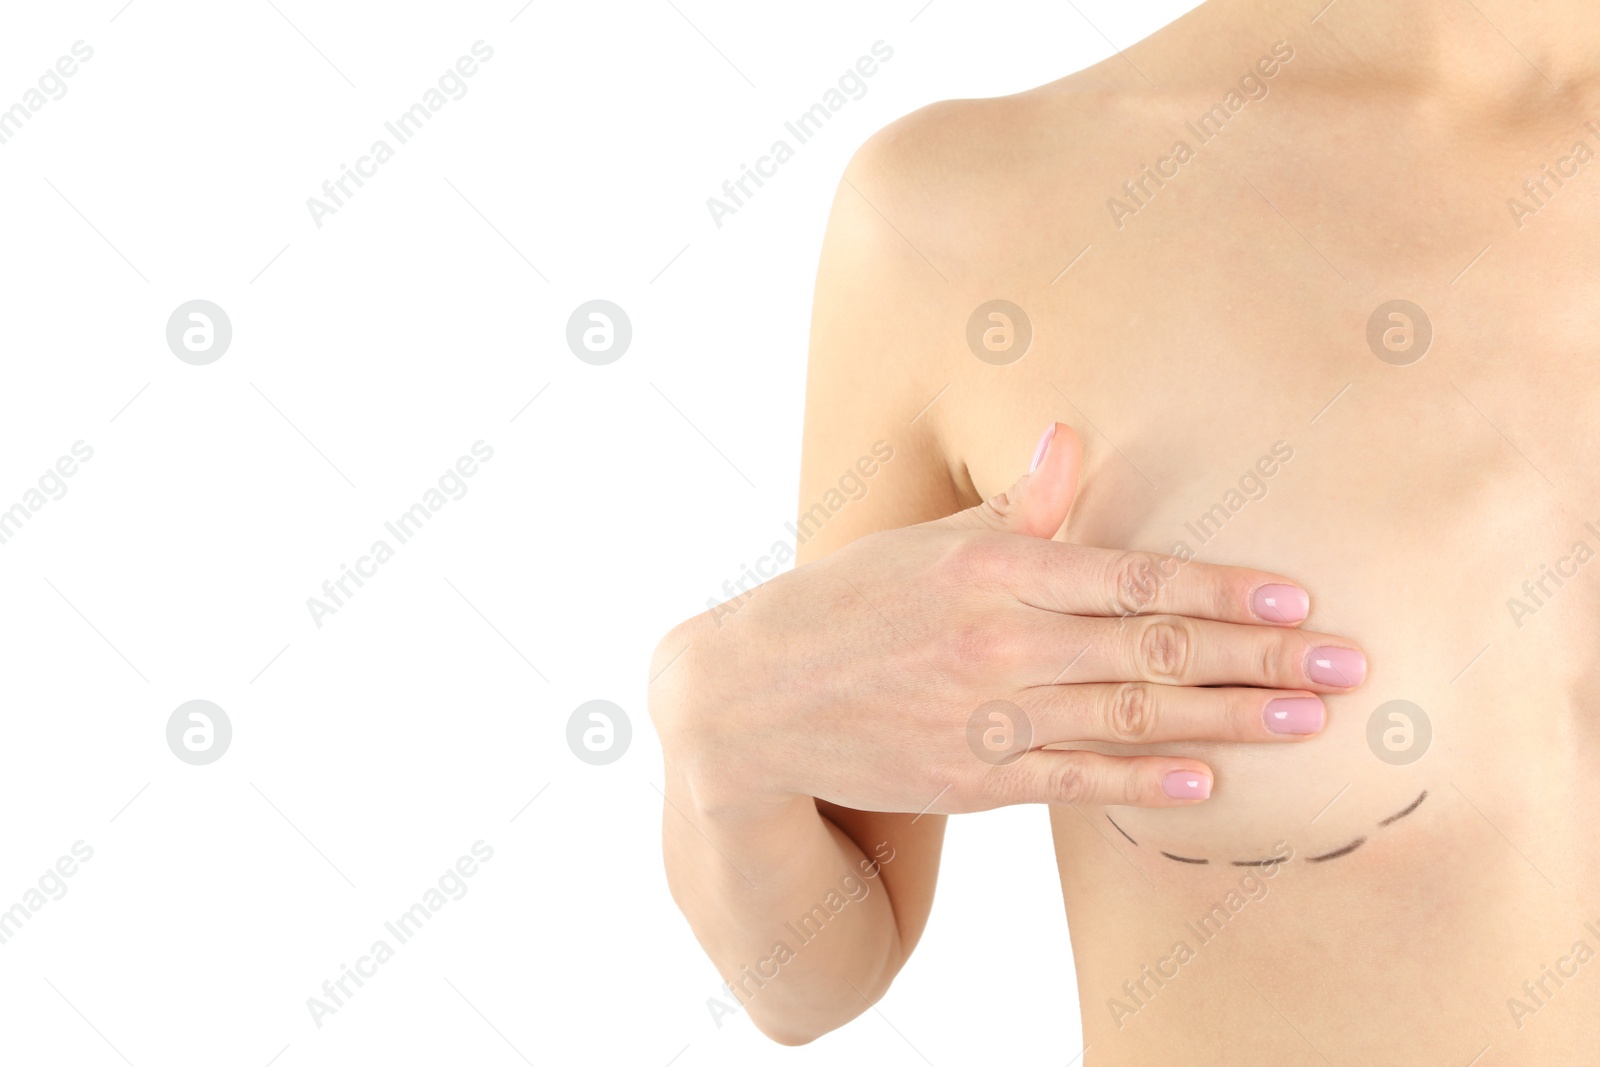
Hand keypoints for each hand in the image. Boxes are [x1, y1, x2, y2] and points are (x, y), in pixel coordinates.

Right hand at [651, 423, 1364, 817]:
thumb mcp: (928, 542)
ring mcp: (985, 718)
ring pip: (1129, 717)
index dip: (1222, 590)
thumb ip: (1017, 504)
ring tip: (1308, 722)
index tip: (1296, 600)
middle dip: (1259, 659)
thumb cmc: (850, 604)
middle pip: (1151, 650)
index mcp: (991, 570)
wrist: (754, 701)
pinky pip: (1074, 780)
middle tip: (1346, 665)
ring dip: (1228, 722)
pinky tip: (1209, 784)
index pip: (1131, 578)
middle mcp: (997, 642)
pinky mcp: (972, 781)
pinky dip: (1144, 780)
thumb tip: (1073, 432)